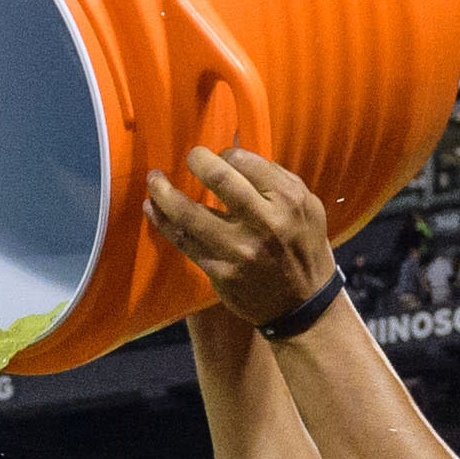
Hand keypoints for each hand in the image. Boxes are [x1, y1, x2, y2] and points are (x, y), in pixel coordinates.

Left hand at [143, 148, 338, 331]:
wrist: (302, 306)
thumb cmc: (303, 247)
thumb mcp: (307, 207)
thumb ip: (275, 180)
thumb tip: (235, 152)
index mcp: (288, 200)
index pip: (244, 162)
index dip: (224, 154)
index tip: (219, 158)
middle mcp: (265, 222)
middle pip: (219, 179)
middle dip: (197, 160)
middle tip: (189, 157)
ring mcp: (239, 249)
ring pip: (189, 214)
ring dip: (164, 193)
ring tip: (154, 180)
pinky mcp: (220, 271)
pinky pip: (184, 242)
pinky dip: (163, 223)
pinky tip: (152, 208)